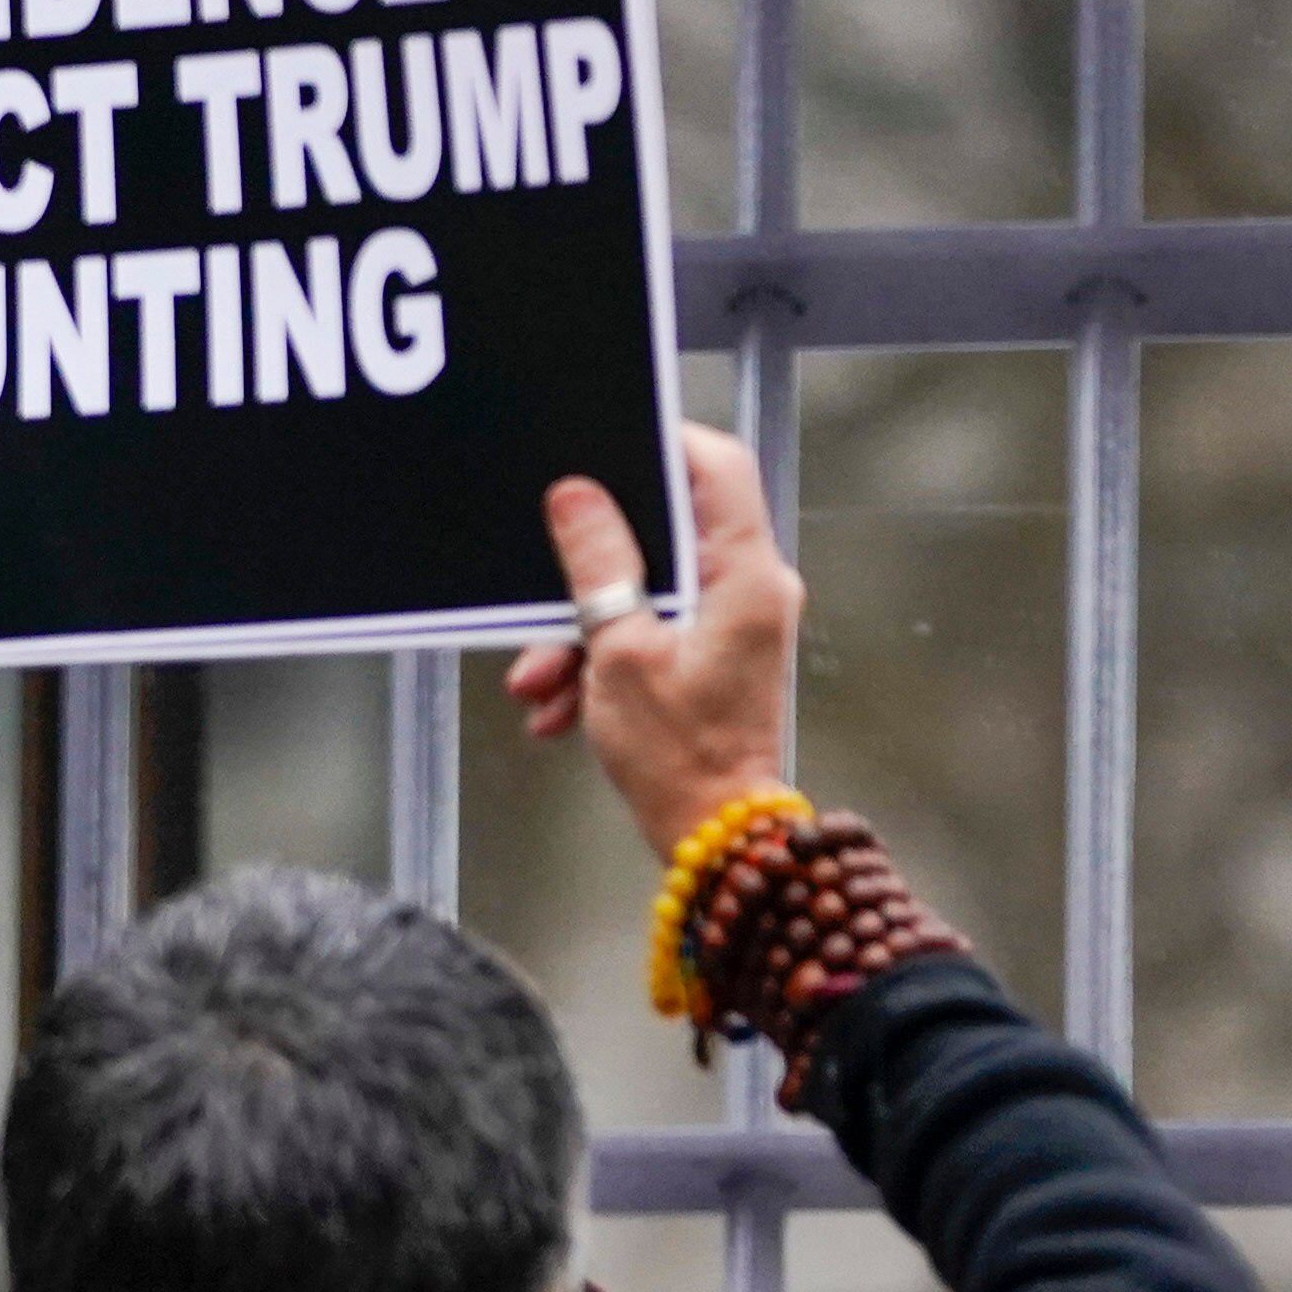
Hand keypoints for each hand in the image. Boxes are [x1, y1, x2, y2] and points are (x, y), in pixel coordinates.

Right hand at [505, 424, 799, 859]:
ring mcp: (736, 625)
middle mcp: (752, 590)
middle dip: (594, 568)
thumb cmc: (681, 759)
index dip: (662, 446)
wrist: (715, 845)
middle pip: (668, 533)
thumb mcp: (620, 653)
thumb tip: (578, 497)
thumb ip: (600, 565)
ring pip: (649, 589)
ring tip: (539, 680)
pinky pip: (654, 630)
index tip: (604, 450)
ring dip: (586, 628)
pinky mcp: (716, 658)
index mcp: (745, 575)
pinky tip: (561, 703)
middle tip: (548, 596)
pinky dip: (605, 658)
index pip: (718, 467)